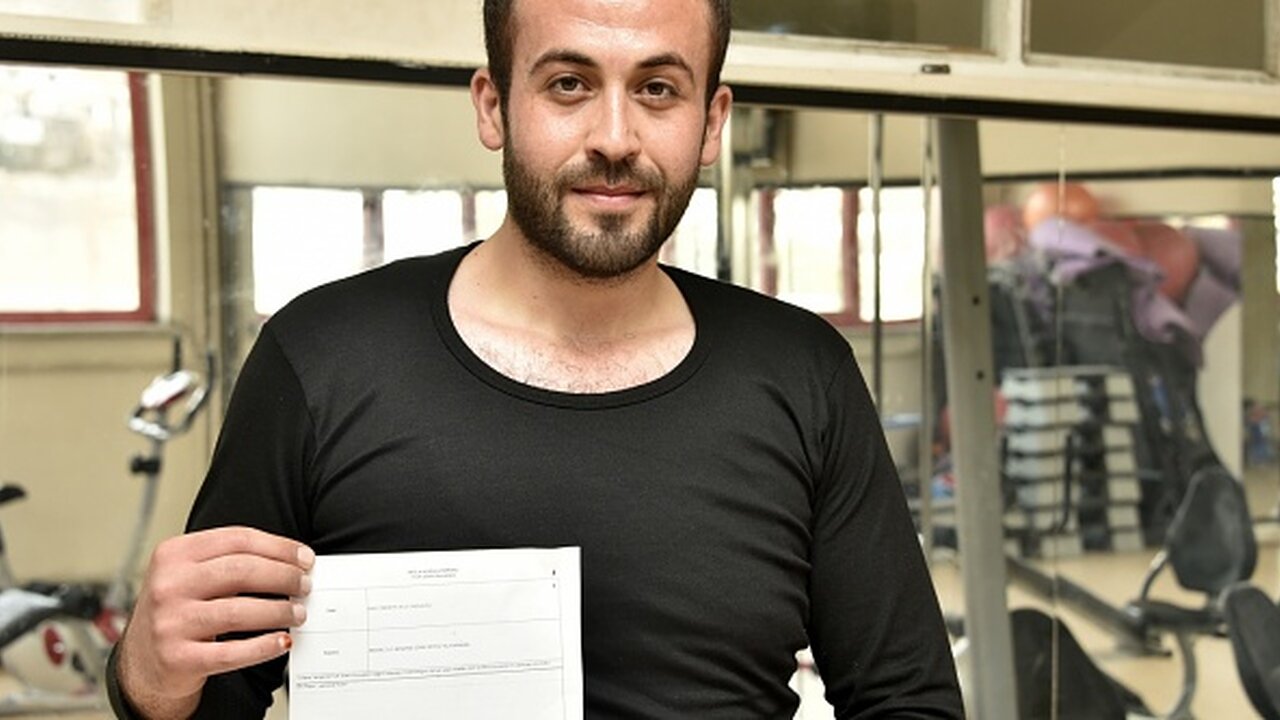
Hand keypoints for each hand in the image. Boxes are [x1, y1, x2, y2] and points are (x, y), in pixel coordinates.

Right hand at [116, 526, 313, 718]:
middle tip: (304, 585)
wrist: (142, 660)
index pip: (238, 540)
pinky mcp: (178, 658)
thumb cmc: (176, 609)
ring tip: (298, 612)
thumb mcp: (189, 573)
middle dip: (284, 576)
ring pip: (240, 611)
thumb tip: (290, 560)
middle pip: (241, 571)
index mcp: (174, 554)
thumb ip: (229, 560)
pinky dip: (264, 646)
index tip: (304, 557)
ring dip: (279, 611)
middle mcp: (168, 585)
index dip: (279, 547)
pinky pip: (232, 652)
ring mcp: (170, 623)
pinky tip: (282, 641)